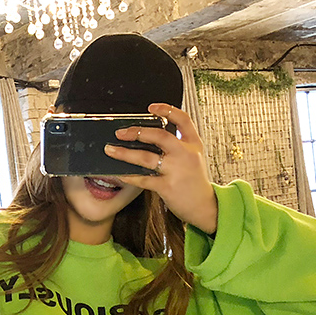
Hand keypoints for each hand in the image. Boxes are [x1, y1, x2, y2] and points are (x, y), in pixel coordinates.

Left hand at [106, 103, 217, 232]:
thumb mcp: (194, 157)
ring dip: (125, 153)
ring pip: (146, 157)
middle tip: (121, 132)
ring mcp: (176, 170)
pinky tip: (120, 173)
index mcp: (193, 144)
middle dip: (137, 132)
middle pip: (160, 136)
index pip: (183, 120)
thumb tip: (149, 136)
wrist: (204, 206)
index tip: (151, 107)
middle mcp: (186, 154)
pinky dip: (129, 176)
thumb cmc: (195, 181)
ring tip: (111, 150)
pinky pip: (143, 179)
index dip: (167, 110)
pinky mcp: (168, 186)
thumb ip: (178, 145)